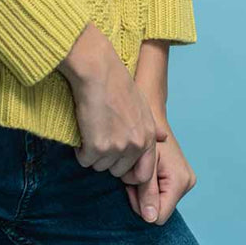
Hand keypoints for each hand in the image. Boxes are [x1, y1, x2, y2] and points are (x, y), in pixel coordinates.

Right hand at [58, 23, 156, 179]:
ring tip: (92, 129)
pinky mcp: (97, 147)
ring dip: (93, 154)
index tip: (118, 163)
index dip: (130, 173)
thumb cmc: (118, 83)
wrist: (98, 71)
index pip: (144, 174)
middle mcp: (135, 145)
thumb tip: (164, 138)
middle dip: (108, 159)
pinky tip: (83, 131)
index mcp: (148, 137)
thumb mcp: (143, 104)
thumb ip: (152, 126)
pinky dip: (80, 150)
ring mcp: (117, 148)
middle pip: (118, 171)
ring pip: (100, 167)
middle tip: (101, 136)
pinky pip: (84, 160)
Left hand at [121, 112, 196, 224]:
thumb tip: (151, 219)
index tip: (131, 184)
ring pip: (159, 201)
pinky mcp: (180, 178)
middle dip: (142, 196)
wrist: (151, 117)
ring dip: (144, 190)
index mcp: (180, 180)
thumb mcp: (144, 165)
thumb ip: (147, 192)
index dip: (141, 203)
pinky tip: (143, 171)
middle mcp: (187, 182)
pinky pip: (162, 193)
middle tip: (133, 174)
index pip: (159, 214)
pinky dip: (149, 186)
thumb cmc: (144, 137)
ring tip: (138, 170)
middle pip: (159, 209)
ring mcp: (186, 180)